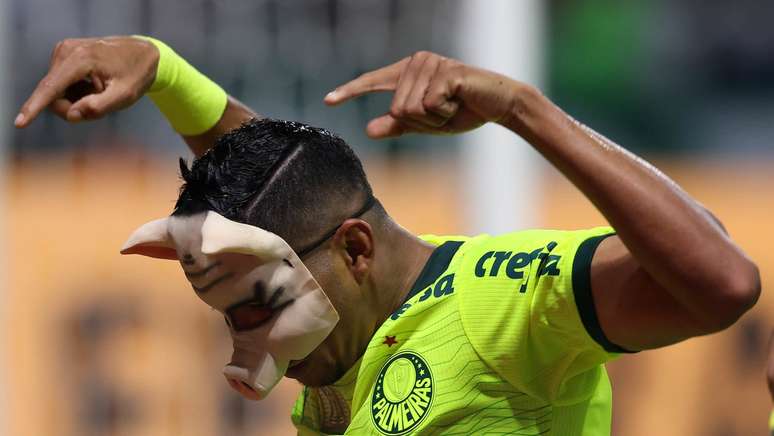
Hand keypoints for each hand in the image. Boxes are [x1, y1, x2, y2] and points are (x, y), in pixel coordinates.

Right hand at [14, 36, 158, 127]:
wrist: (143, 53)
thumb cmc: (136, 75)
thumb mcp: (125, 96)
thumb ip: (99, 107)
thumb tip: (72, 115)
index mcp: (81, 59)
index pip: (52, 87)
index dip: (35, 107)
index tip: (20, 123)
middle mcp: (66, 50)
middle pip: (53, 94)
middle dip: (73, 107)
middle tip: (100, 104)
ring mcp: (63, 50)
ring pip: (56, 91)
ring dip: (77, 99)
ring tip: (101, 90)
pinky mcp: (63, 54)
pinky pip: (61, 84)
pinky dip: (77, 91)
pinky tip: (95, 85)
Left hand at [324, 51, 528, 138]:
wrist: (498, 106)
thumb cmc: (462, 111)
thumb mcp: (426, 123)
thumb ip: (397, 125)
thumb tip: (368, 130)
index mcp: (407, 72)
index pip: (373, 81)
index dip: (350, 92)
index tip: (328, 100)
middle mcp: (415, 62)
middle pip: (397, 109)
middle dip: (422, 122)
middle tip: (445, 112)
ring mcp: (430, 64)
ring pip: (410, 109)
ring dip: (434, 119)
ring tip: (453, 106)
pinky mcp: (445, 72)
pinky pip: (429, 106)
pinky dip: (445, 113)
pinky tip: (460, 101)